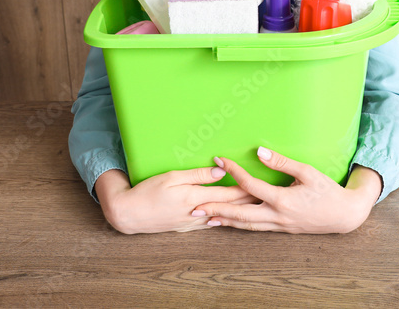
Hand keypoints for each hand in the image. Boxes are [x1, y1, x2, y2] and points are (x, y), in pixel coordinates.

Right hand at [94, 167, 255, 233]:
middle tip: (269, 194)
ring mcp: (193, 223)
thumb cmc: (148, 191)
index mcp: (195, 198)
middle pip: (231, 206)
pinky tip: (234, 217)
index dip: (247, 187)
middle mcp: (198, 213)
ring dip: (241, 211)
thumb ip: (198, 174)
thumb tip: (222, 170)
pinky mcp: (188, 227)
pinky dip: (226, 218)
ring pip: (224, 217)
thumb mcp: (172, 177)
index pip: (229, 193)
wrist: (129, 214)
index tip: (263, 181)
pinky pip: (213, 223)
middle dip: (250, 200)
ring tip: (258, 206)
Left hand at [193, 147, 382, 233]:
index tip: (218, 161)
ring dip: (224, 221)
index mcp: (282, 199)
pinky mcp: (281, 230)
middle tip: (195, 206)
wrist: (344, 215)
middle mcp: (277, 216)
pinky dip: (239, 226)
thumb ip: (282, 162)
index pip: (250, 185)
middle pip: (240, 214)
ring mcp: (278, 225)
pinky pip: (255, 228)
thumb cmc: (327, 190)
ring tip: (204, 218)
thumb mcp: (307, 172)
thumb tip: (259, 152)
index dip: (233, 172)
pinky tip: (228, 223)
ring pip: (245, 225)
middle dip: (216, 210)